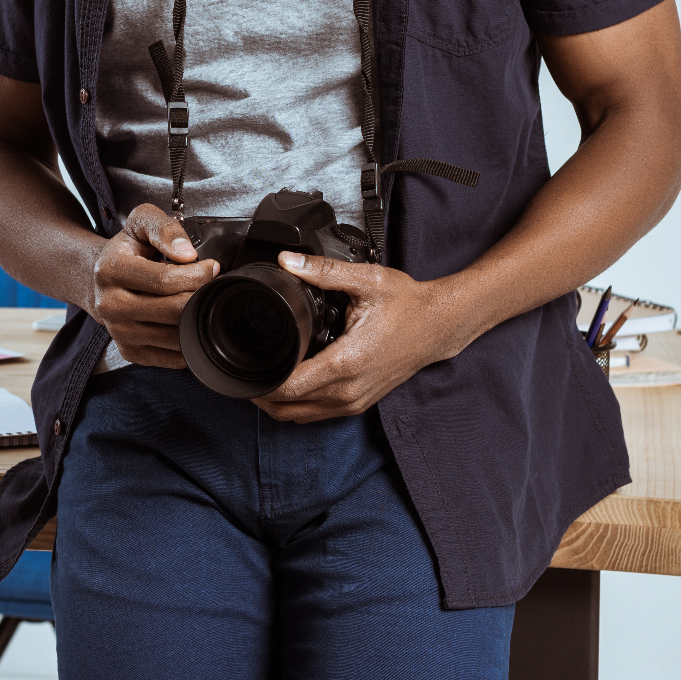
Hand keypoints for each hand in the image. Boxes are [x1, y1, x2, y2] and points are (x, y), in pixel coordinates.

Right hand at [88, 204, 218, 368]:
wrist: (100, 279)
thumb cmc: (128, 249)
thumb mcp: (141, 223)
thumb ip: (164, 228)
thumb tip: (187, 254)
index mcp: (110, 270)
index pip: (165, 281)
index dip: (197, 274)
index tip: (211, 267)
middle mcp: (109, 305)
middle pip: (173, 311)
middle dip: (200, 297)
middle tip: (209, 286)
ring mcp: (118, 332)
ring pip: (175, 337)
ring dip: (196, 319)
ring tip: (198, 301)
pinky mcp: (129, 352)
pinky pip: (172, 357)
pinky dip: (188, 342)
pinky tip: (187, 322)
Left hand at [251, 252, 472, 423]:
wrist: (439, 326)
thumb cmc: (407, 305)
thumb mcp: (366, 280)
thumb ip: (323, 270)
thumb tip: (287, 262)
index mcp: (346, 362)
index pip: (289, 387)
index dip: (259, 380)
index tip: (242, 365)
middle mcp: (348, 390)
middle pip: (287, 408)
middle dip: (260, 392)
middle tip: (241, 369)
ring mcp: (354, 401)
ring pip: (300, 417)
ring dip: (275, 403)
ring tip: (258, 376)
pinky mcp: (359, 403)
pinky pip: (317, 414)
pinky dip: (296, 405)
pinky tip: (286, 383)